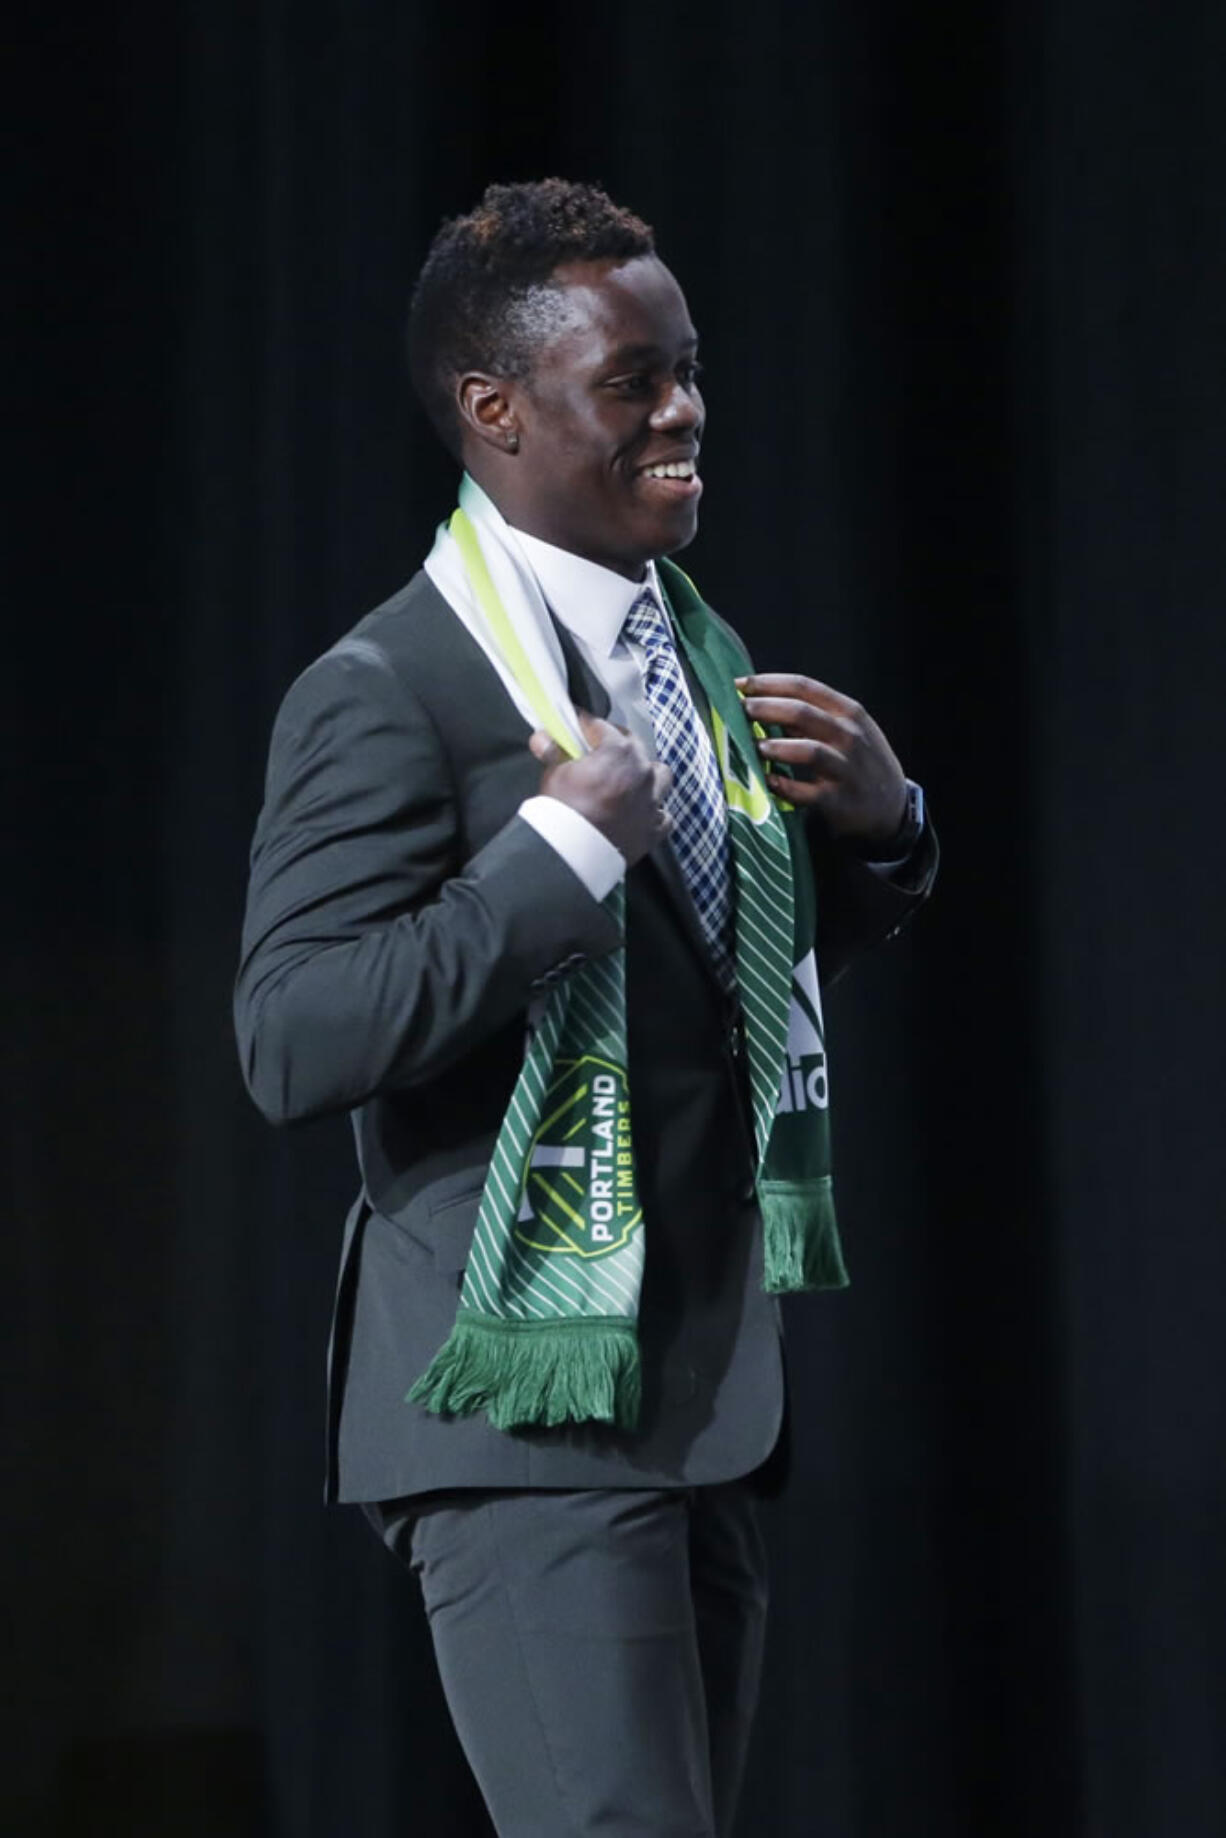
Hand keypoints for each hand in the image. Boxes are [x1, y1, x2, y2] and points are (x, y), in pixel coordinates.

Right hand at [528, 710, 672, 866]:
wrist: (575, 852)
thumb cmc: (563, 807)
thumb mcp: (554, 775)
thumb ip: (553, 753)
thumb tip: (542, 738)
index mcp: (619, 751)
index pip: (600, 726)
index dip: (585, 725)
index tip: (576, 725)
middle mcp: (643, 770)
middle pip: (634, 746)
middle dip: (617, 744)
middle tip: (600, 751)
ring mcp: (653, 799)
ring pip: (661, 776)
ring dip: (647, 774)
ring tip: (631, 780)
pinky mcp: (655, 828)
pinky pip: (663, 814)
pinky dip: (653, 811)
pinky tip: (641, 813)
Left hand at [736, 673, 907, 846]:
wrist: (892, 805)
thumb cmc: (858, 760)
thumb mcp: (846, 729)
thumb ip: (810, 715)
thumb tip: (761, 701)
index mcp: (848, 712)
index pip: (804, 687)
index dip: (768, 683)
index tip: (738, 685)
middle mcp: (849, 736)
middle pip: (802, 713)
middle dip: (766, 708)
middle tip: (739, 710)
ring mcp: (846, 768)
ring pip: (808, 751)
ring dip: (777, 746)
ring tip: (753, 746)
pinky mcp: (839, 800)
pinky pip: (808, 792)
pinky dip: (785, 786)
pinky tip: (768, 781)